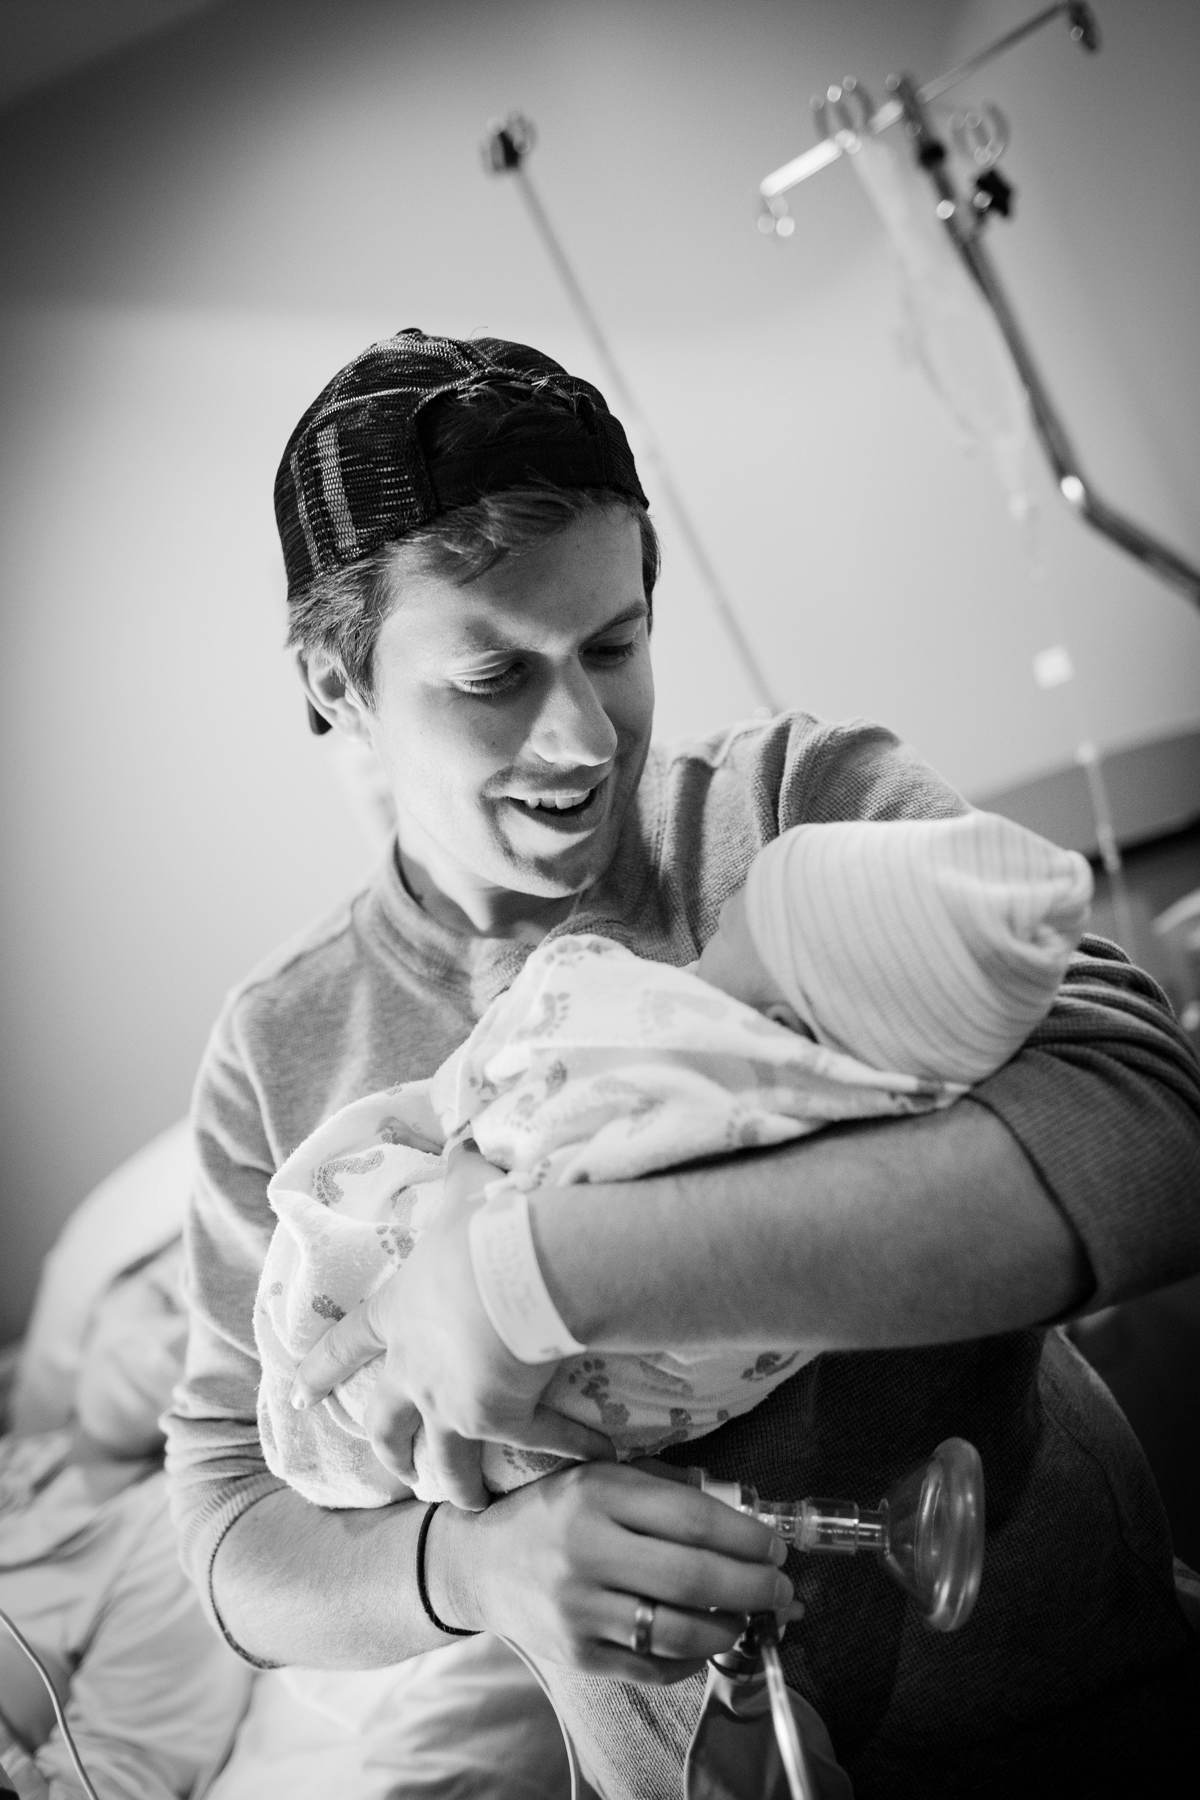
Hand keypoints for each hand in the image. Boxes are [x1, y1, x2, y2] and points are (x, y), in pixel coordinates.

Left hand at [290, 1142, 612, 1509]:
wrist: (514, 1271)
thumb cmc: (482, 1228)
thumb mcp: (466, 1187)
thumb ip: (462, 1166)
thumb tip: (465, 1133)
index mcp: (398, 1315)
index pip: (347, 1345)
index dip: (323, 1370)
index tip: (300, 1393)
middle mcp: (415, 1369)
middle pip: (387, 1424)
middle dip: (388, 1450)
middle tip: (394, 1471)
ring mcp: (453, 1403)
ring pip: (444, 1462)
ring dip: (453, 1484)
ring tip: (466, 1503)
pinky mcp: (501, 1420)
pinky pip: (540, 1444)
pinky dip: (567, 1449)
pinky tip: (594, 1457)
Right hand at [442, 1461, 797, 1682]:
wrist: (480, 1563)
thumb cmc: (555, 1511)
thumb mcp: (599, 1477)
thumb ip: (664, 1488)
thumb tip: (742, 1513)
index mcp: (597, 1495)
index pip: (693, 1519)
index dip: (746, 1536)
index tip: (775, 1545)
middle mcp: (586, 1551)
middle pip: (694, 1578)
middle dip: (754, 1586)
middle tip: (781, 1587)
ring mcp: (580, 1609)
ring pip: (679, 1631)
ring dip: (730, 1628)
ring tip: (749, 1617)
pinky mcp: (577, 1655)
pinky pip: (654, 1666)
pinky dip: (692, 1658)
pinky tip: (706, 1639)